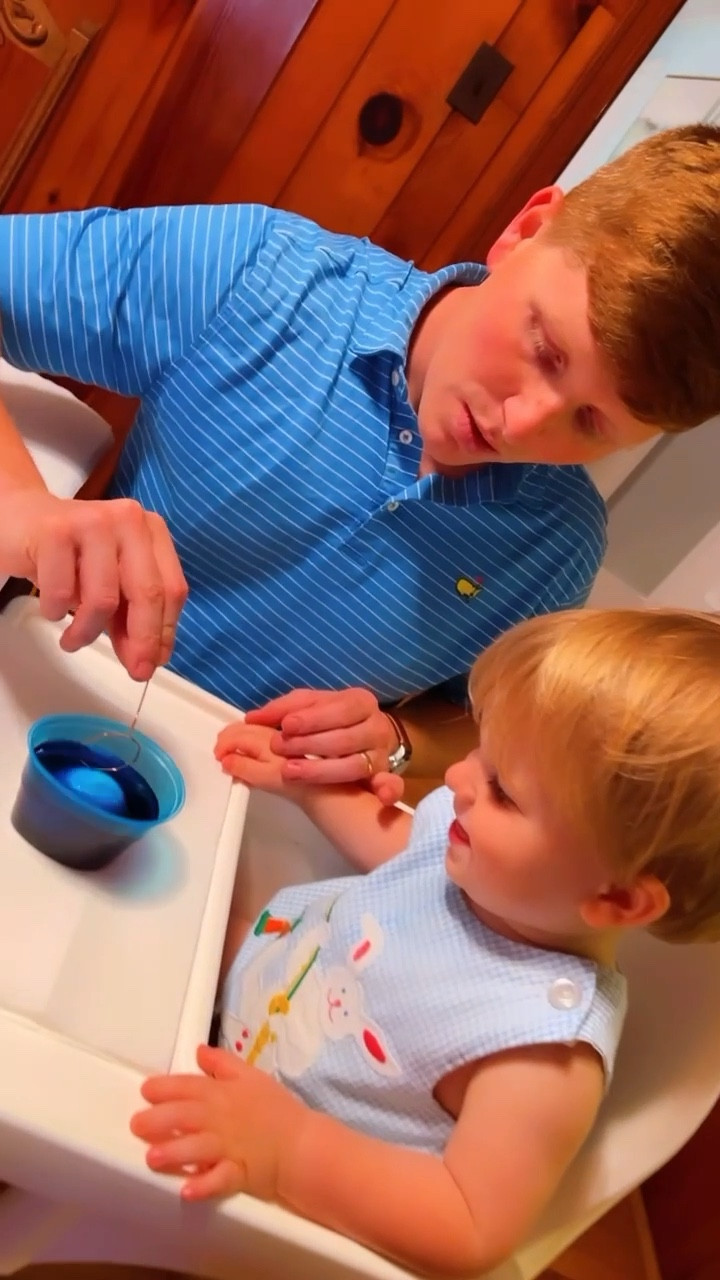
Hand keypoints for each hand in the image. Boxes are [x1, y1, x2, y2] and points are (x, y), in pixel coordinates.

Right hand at [2, 489, 186, 679]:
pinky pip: (62, 592)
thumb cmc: (71, 557)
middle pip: (147, 592)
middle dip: (142, 641)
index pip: (172, 588)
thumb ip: (130, 620)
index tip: (153, 663)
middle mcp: (129, 519)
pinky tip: (50, 607)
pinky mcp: (56, 531)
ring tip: (72, 640)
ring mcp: (93, 521)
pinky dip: (55, 611)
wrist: (22, 520)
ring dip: (86, 632)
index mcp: (151, 530)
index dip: (164, 631)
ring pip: (103, 598)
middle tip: (134, 671)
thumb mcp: (109, 586)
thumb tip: (147, 661)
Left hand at [130, 1044, 306, 1201]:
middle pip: (187, 1116)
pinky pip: (220, 1179)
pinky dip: (204, 1185)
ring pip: (198, 1148)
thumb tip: (199, 1051)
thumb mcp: (251, 1076)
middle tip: (137, 1125)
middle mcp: (221, 1119)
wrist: (303, 1144)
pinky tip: (187, 1190)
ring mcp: (229, 1147)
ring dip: (175, 1152)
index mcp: (222, 1093)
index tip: (146, 1090)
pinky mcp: (238, 1173)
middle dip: (160, 1119)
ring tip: (152, 1158)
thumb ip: (223, 1063)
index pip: (189, 1086)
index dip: (165, 1087)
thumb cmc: (276, 1109)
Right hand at [214, 722, 289, 792]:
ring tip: (230, 749)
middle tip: (220, 752)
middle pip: (241, 727)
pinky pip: (260, 732)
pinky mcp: (284, 739)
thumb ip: (242, 767)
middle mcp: (269, 730)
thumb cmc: (291, 783)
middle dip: (227, 737)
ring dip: (236, 736)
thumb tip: (225, 760)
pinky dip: (248, 738)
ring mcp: (278, 733)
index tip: (217, 758)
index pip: (234, 735)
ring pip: (251, 728)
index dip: (222, 746)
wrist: (320, 786)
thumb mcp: (264, 778)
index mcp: (261, 738)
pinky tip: (249, 750)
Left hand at [245, 688, 404, 805]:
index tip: (286, 726)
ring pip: (354, 766)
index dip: (312, 719)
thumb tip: (253, 717)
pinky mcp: (383, 777)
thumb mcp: (313, 704)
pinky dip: (389, 790)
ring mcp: (380, 754)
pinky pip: (390, 785)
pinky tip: (383, 798)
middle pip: (343, 739)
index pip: (337, 709)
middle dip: (308, 744)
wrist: (370, 736)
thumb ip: (285, 707)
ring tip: (289, 771)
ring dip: (322, 770)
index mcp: (360, 701)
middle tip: (278, 747)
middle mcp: (375, 726)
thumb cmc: (334, 718)